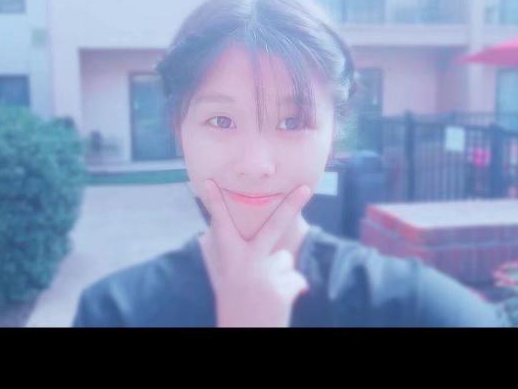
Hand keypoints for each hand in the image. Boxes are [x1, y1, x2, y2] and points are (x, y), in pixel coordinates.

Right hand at [202, 179, 311, 327]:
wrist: (243, 335)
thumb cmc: (237, 306)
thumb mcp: (232, 280)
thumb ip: (248, 260)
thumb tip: (281, 253)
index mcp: (230, 260)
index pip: (222, 225)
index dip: (215, 202)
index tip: (210, 182)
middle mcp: (246, 264)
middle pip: (273, 227)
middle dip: (291, 206)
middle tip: (307, 188)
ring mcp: (265, 276)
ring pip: (285, 259)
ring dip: (281, 273)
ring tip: (267, 292)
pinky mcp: (283, 290)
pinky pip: (297, 280)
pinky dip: (291, 290)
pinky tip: (278, 304)